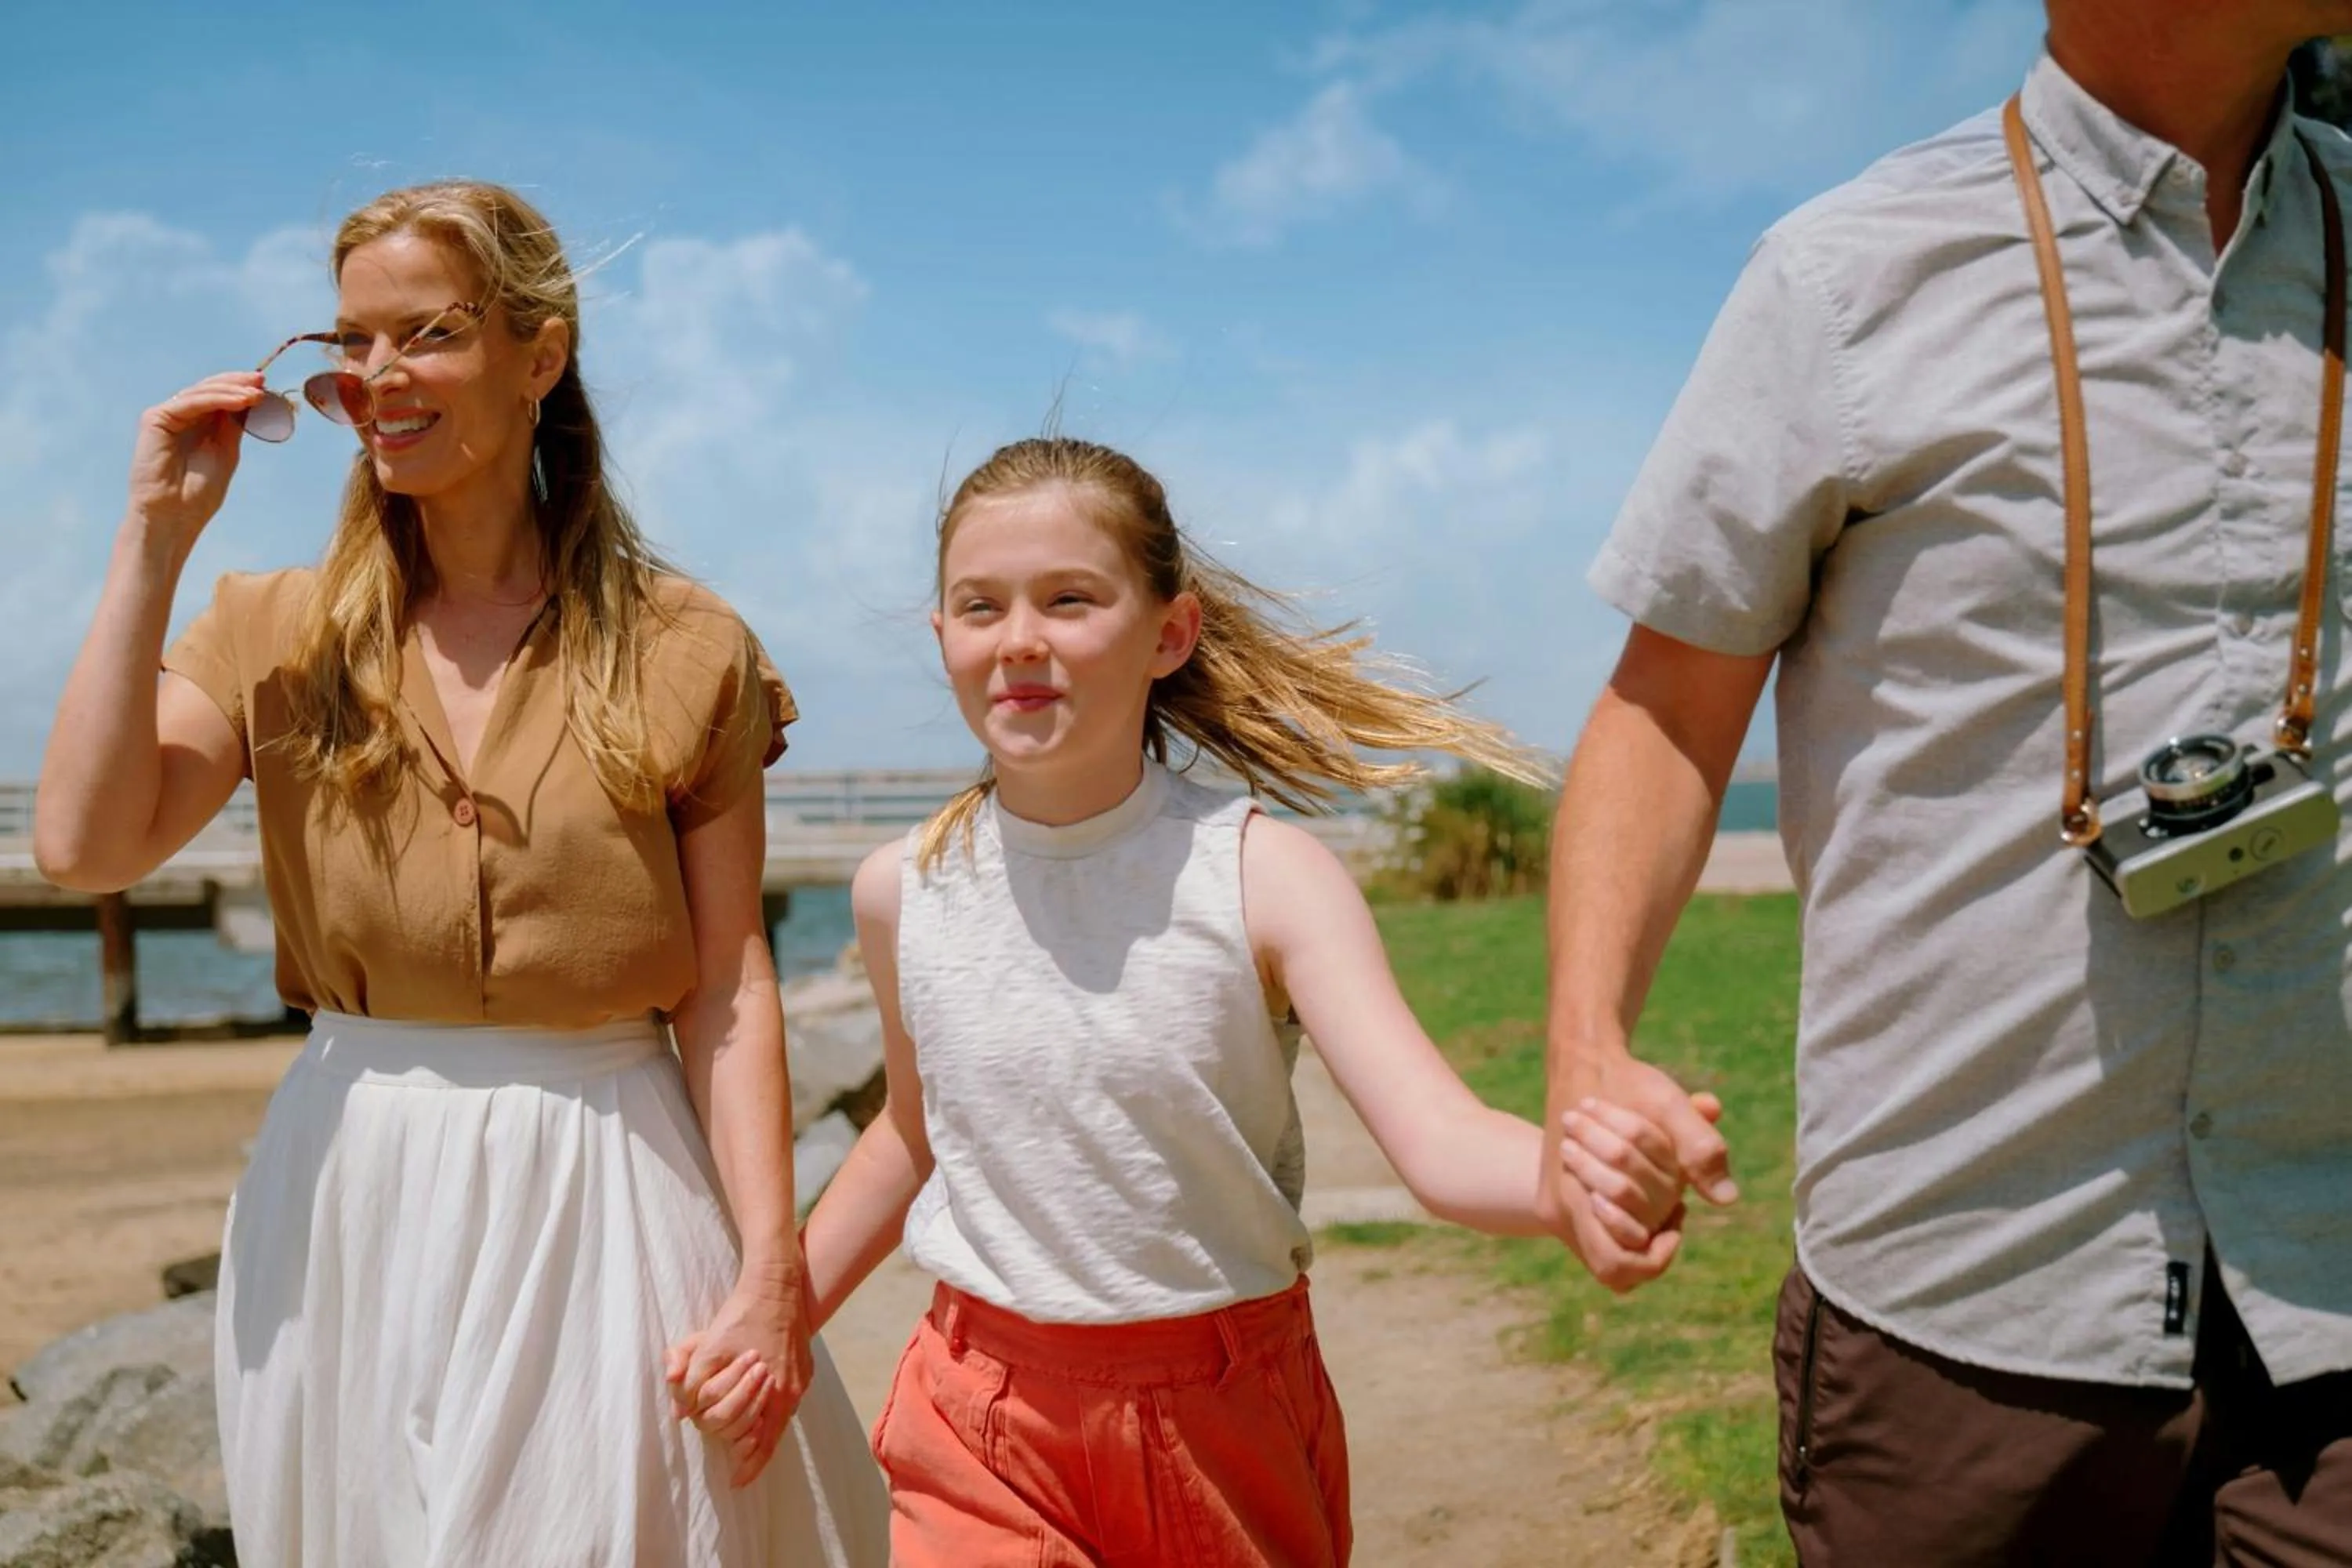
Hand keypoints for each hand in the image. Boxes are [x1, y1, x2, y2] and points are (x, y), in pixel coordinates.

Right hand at [125, 372, 265, 553]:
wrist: (174, 516)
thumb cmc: (198, 493)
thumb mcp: (226, 452)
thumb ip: (234, 425)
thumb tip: (252, 398)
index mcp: (196, 424)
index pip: (218, 397)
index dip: (240, 388)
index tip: (265, 386)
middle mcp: (180, 416)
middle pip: (209, 389)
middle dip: (237, 383)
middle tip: (262, 381)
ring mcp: (166, 415)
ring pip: (201, 392)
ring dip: (231, 390)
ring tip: (256, 394)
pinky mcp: (155, 418)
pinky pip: (190, 402)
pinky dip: (217, 399)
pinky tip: (240, 402)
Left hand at [663, 1280, 813, 1488]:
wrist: (777, 1284)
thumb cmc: (742, 1315)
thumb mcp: (710, 1347)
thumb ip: (694, 1381)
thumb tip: (681, 1414)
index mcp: (774, 1391)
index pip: (763, 1445)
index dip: (749, 1467)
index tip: (736, 1481)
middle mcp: (792, 1391)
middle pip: (771, 1434)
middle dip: (750, 1448)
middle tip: (735, 1460)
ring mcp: (801, 1379)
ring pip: (781, 1418)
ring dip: (761, 1429)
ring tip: (745, 1441)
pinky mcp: (803, 1367)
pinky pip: (787, 1400)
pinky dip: (771, 1410)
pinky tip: (759, 1406)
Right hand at [1539, 1052, 1736, 1292]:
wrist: (1581, 1062)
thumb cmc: (1627, 1082)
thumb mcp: (1667, 1105)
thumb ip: (1699, 1148)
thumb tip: (1728, 1199)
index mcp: (1574, 1193)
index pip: (1618, 1265)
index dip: (1655, 1255)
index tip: (1679, 1218)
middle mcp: (1557, 1210)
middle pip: (1613, 1269)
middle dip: (1651, 1246)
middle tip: (1675, 1213)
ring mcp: (1553, 1209)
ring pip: (1604, 1254)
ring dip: (1638, 1235)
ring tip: (1661, 1201)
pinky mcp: (1556, 1202)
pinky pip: (1596, 1236)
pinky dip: (1624, 1224)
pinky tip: (1644, 1193)